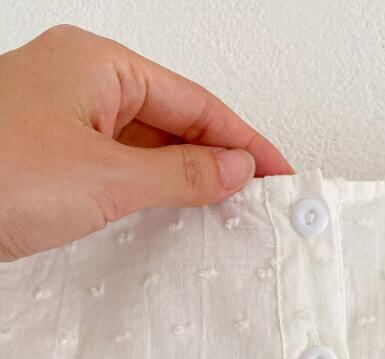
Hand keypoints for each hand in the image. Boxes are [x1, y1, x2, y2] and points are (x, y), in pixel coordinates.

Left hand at [0, 24, 294, 262]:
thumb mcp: (106, 176)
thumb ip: (180, 173)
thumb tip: (234, 168)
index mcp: (98, 66)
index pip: (196, 102)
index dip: (245, 139)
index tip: (278, 172)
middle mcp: (83, 87)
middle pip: (175, 120)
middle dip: (219, 159)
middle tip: (258, 196)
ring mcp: (66, 124)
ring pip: (149, 148)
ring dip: (188, 179)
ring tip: (226, 209)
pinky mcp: (54, 161)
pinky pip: (122, 170)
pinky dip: (154, 193)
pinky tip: (173, 214)